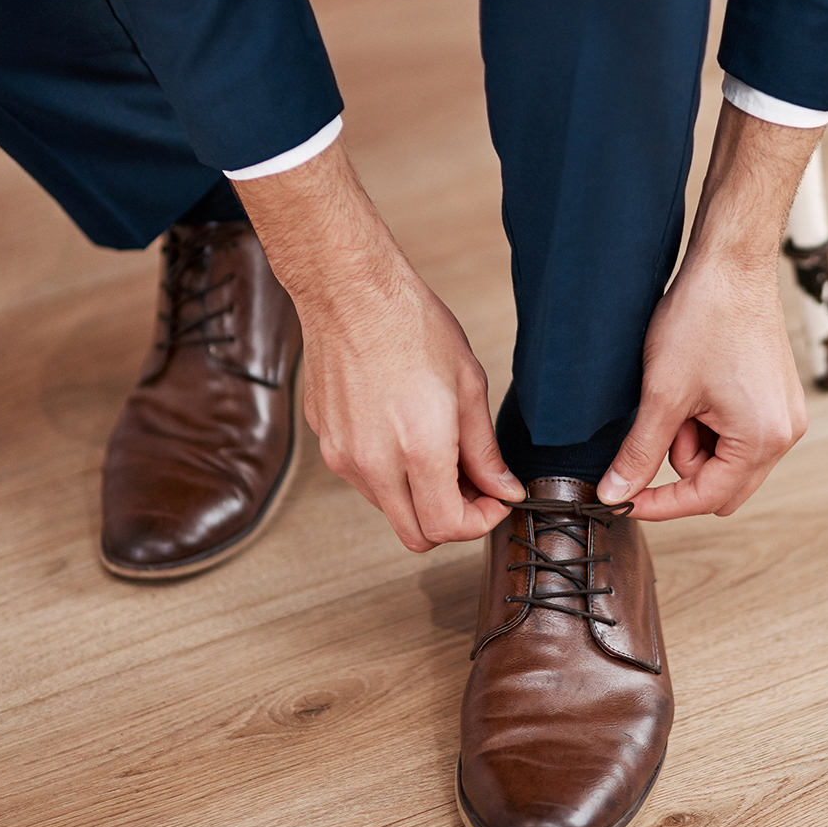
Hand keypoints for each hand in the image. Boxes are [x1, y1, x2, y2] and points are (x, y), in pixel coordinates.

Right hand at [234, 138, 522, 550]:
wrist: (348, 291)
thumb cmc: (409, 324)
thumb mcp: (468, 384)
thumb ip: (484, 449)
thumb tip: (502, 488)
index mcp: (418, 448)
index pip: (448, 527)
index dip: (479, 522)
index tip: (493, 500)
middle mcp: (374, 463)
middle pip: (415, 535)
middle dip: (449, 520)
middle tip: (471, 486)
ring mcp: (343, 455)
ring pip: (388, 509)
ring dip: (417, 497)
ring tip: (438, 450)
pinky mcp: (325, 442)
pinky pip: (362, 479)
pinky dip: (389, 472)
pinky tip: (402, 430)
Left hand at [599, 100, 823, 519]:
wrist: (729, 264)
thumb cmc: (702, 321)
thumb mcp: (661, 394)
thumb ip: (639, 453)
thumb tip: (615, 494)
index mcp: (763, 440)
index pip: (706, 498)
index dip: (660, 503)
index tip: (620, 498)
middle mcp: (784, 434)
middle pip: (721, 484)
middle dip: (679, 464)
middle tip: (655, 423)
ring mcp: (782, 415)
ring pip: (723, 456)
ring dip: (689, 438)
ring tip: (675, 390)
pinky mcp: (773, 396)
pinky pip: (733, 431)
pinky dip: (704, 419)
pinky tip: (692, 383)